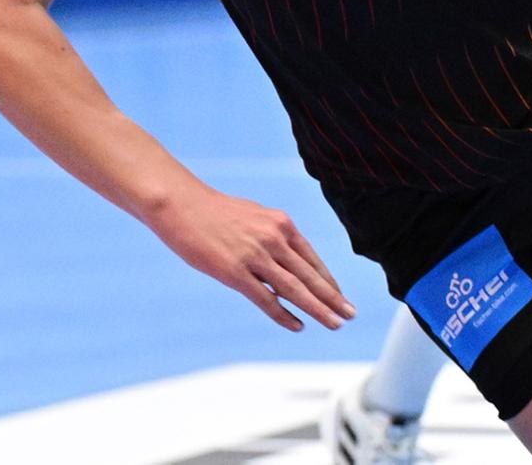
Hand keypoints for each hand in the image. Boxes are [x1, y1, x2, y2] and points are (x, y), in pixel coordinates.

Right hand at [145, 186, 355, 332]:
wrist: (181, 204)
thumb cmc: (214, 211)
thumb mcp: (253, 216)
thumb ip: (272, 236)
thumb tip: (286, 259)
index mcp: (281, 224)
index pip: (312, 259)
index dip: (328, 281)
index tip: (341, 297)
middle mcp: (274, 239)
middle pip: (310, 276)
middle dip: (333, 299)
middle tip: (350, 315)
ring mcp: (255, 256)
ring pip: (295, 289)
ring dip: (318, 309)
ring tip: (335, 324)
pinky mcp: (235, 272)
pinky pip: (266, 299)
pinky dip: (284, 315)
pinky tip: (298, 326)